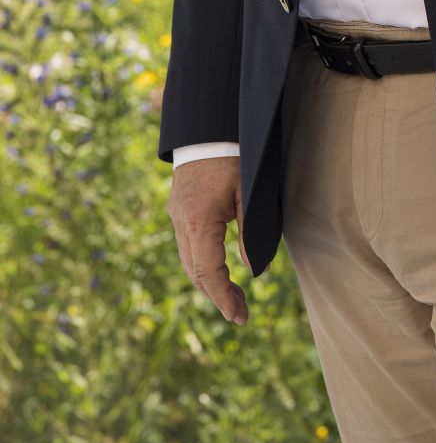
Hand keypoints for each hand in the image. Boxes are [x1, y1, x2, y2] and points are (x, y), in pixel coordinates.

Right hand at [168, 157, 249, 324]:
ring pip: (188, 260)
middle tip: (240, 313)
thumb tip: (252, 269)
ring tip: (232, 296)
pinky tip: (218, 268)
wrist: (208, 126)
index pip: (208, 273)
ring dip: (208, 281)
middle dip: (216, 295)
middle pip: (194, 272)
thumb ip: (250, 232)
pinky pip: (186, 245)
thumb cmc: (234, 155)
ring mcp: (176, 215)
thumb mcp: (248, 192)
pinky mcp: (178, 208)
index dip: (223, 298)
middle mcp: (181, 222)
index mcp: (199, 221)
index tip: (238, 316)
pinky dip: (201, 263)